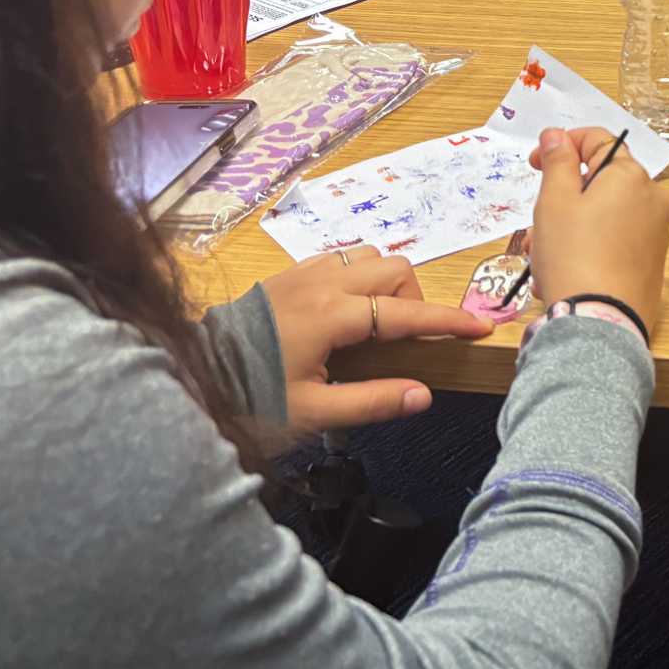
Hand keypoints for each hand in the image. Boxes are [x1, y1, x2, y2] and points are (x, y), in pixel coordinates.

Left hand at [261, 245, 493, 430]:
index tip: (482, 327)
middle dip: (416, 299)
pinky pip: (340, 259)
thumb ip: (372, 402)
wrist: (186, 378)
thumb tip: (425, 394)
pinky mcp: (286, 276)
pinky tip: (348, 313)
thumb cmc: (248, 398)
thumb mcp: (311, 412)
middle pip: (394, 268)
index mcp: (332, 315)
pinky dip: (361, 278)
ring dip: (386, 283)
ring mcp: (301, 273)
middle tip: (408, 342)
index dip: (448, 320)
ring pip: (367, 256)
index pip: (407, 313)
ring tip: (379, 326)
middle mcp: (321, 283)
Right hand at [527, 127, 668, 336]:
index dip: (562, 145)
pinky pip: (613, 241)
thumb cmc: (574, 257)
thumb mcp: (555, 201)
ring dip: (567, 228)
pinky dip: (586, 248)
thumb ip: (557, 161)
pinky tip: (562, 272)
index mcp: (632, 176)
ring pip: (601, 215)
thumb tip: (557, 135)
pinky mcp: (650, 263)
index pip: (596, 140)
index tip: (535, 161)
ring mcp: (655, 233)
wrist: (599, 324)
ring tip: (542, 257)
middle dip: (560, 199)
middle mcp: (653, 200)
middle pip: (598, 182)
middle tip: (536, 225)